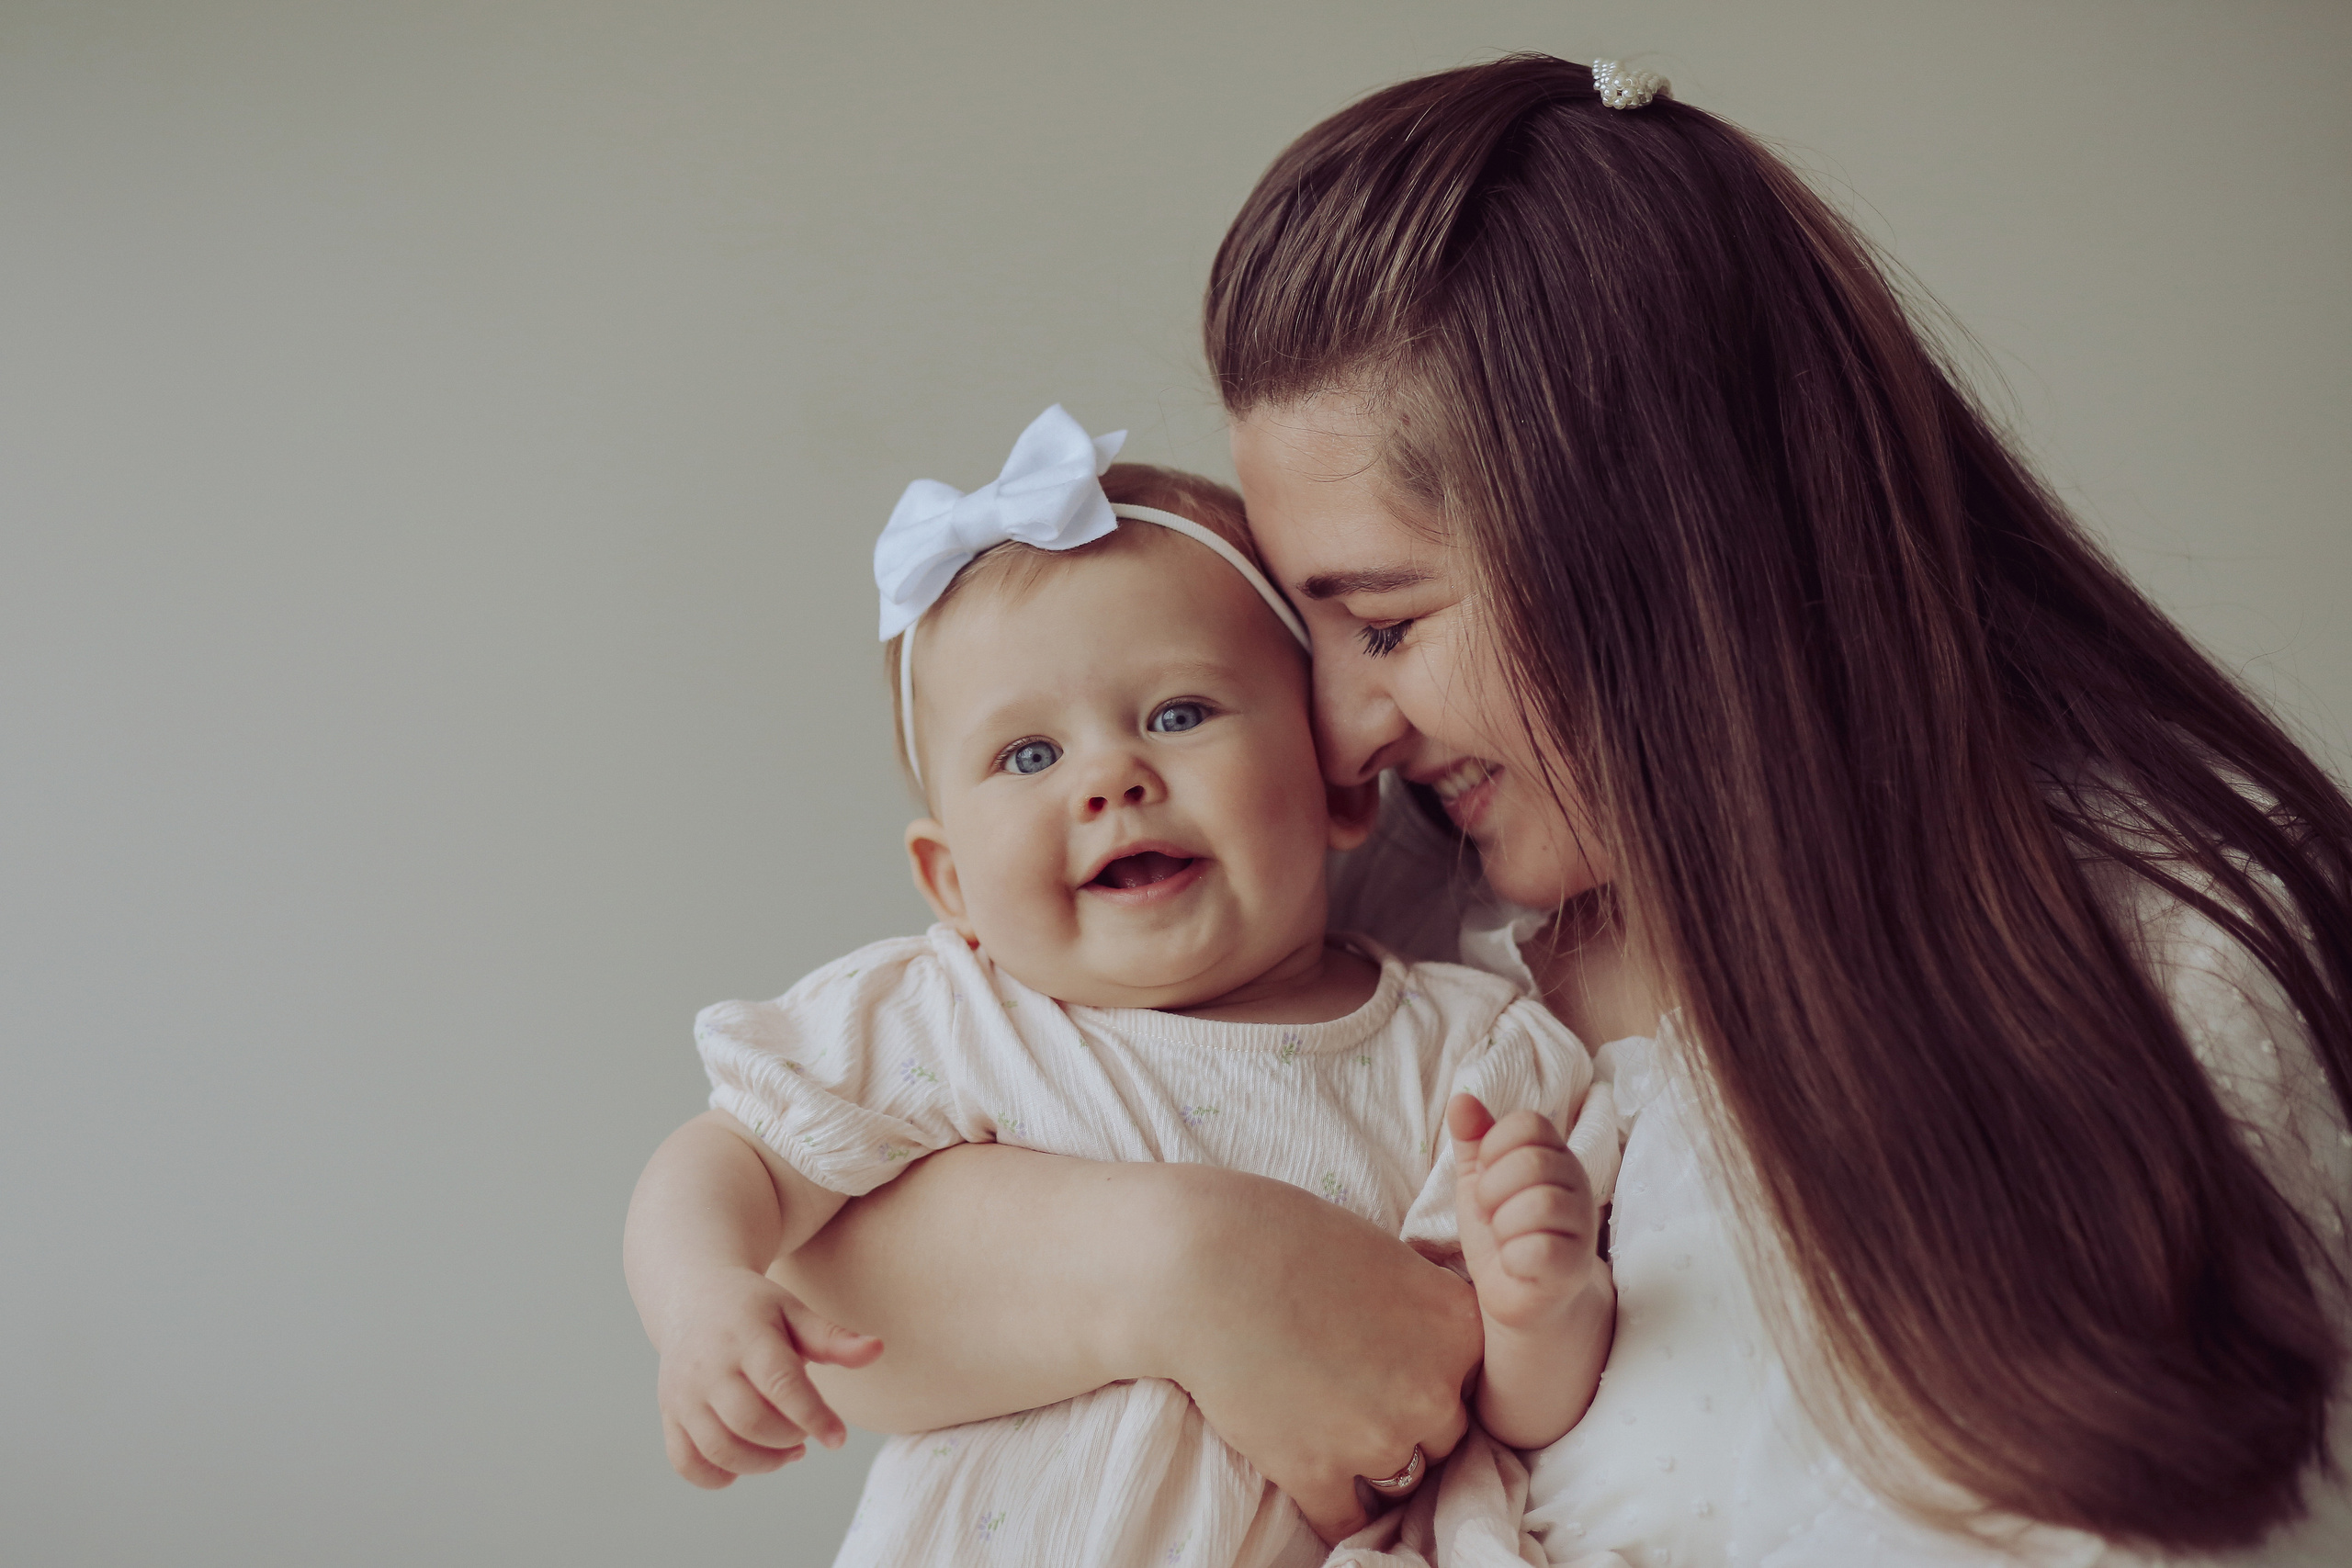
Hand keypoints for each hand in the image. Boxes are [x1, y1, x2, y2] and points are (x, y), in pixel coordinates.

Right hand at [653, 1267, 883, 1488]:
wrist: (693, 1297)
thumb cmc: (754, 1309)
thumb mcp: (794, 1311)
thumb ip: (833, 1338)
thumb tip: (877, 1350)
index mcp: (745, 1336)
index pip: (780, 1384)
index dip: (813, 1416)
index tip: (838, 1438)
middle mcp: (707, 1367)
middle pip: (750, 1422)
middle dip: (789, 1438)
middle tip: (806, 1432)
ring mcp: (682, 1394)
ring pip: (720, 1450)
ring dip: (762, 1463)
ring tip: (787, 1450)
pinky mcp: (668, 1415)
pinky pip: (687, 1463)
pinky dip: (718, 1476)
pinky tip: (747, 1460)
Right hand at [1147, 1166, 1480, 1542]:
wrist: (1202, 1264)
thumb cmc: (1285, 1235)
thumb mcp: (1382, 1253)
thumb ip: (1420, 1304)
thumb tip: (1427, 1332)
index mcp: (1457, 1326)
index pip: (1473, 1375)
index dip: (1437, 1371)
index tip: (1404, 1362)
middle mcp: (1432, 1390)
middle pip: (1446, 1433)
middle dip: (1411, 1419)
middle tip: (1365, 1394)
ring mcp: (1377, 1439)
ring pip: (1403, 1480)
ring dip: (1375, 1462)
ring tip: (1337, 1431)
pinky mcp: (1317, 1474)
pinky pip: (1347, 1521)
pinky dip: (1336, 1510)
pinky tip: (1319, 1486)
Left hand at [1448, 1093, 1599, 1330]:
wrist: (1519, 1297)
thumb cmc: (1503, 1233)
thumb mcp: (1480, 1180)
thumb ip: (1474, 1140)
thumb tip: (1462, 1098)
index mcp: (1554, 1157)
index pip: (1528, 1122)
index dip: (1494, 1147)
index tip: (1486, 1176)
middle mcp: (1577, 1186)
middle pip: (1531, 1161)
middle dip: (1492, 1190)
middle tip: (1491, 1214)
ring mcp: (1581, 1227)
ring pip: (1538, 1205)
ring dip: (1502, 1226)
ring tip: (1504, 1239)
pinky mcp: (1574, 1268)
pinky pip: (1539, 1250)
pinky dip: (1512, 1258)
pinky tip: (1514, 1264)